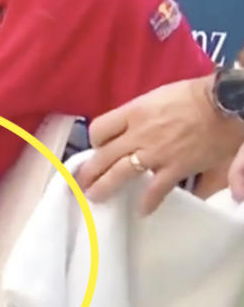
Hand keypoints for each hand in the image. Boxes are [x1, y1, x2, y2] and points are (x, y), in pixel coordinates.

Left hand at [80, 76, 243, 213]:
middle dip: (89, 171)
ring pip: (120, 174)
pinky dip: (148, 201)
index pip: (99, 128)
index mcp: (133, 112)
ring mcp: (155, 153)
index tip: (98, 148)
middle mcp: (138, 134)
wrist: (225, 103)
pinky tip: (141, 210)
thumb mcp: (156, 98)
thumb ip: (137, 117)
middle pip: (103, 156)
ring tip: (95, 197)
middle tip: (80, 182)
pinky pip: (156, 189)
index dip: (94, 141)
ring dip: (104, 187)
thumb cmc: (192, 96)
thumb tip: (127, 134)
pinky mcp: (176, 168)